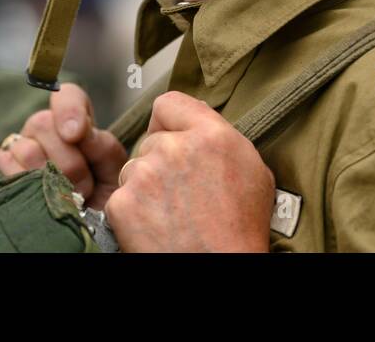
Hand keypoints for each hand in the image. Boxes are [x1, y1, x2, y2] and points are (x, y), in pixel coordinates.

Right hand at [0, 82, 126, 208]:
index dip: (69, 108)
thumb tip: (77, 132)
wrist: (82, 230)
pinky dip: (25, 186)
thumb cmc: (99, 198)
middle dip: (68, 161)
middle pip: (43, 123)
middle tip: (83, 187)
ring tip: (64, 197)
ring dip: (49, 180)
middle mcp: (42, 129)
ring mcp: (17, 148)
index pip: (67, 95)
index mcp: (72, 124)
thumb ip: (103, 147)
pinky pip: (4, 168)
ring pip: (26, 149)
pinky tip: (38, 198)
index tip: (75, 133)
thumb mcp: (112, 173)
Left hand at [104, 91, 274, 251]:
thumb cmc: (242, 231)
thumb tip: (200, 116)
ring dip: (145, 186)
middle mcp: (174, 148)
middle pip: (151, 141)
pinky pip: (121, 197)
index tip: (173, 138)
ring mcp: (144, 174)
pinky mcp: (122, 203)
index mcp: (210, 135)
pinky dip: (133, 212)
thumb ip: (223, 136)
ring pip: (134, 169)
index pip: (169, 103)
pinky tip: (157, 226)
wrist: (222, 270)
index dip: (170, 122)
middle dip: (161, 162)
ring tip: (172, 214)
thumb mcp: (253, 170)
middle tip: (181, 192)